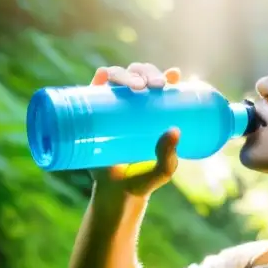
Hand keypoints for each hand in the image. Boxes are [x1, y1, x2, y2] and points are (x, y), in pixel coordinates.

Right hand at [89, 63, 181, 199]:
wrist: (115, 195)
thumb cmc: (143, 180)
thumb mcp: (162, 170)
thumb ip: (169, 155)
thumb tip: (174, 131)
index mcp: (152, 112)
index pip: (160, 85)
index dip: (167, 75)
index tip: (173, 77)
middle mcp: (132, 105)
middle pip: (139, 76)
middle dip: (148, 73)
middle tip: (155, 86)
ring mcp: (111, 108)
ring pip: (117, 79)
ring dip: (126, 73)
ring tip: (137, 86)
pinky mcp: (93, 115)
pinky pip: (93, 92)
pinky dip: (98, 78)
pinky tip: (104, 75)